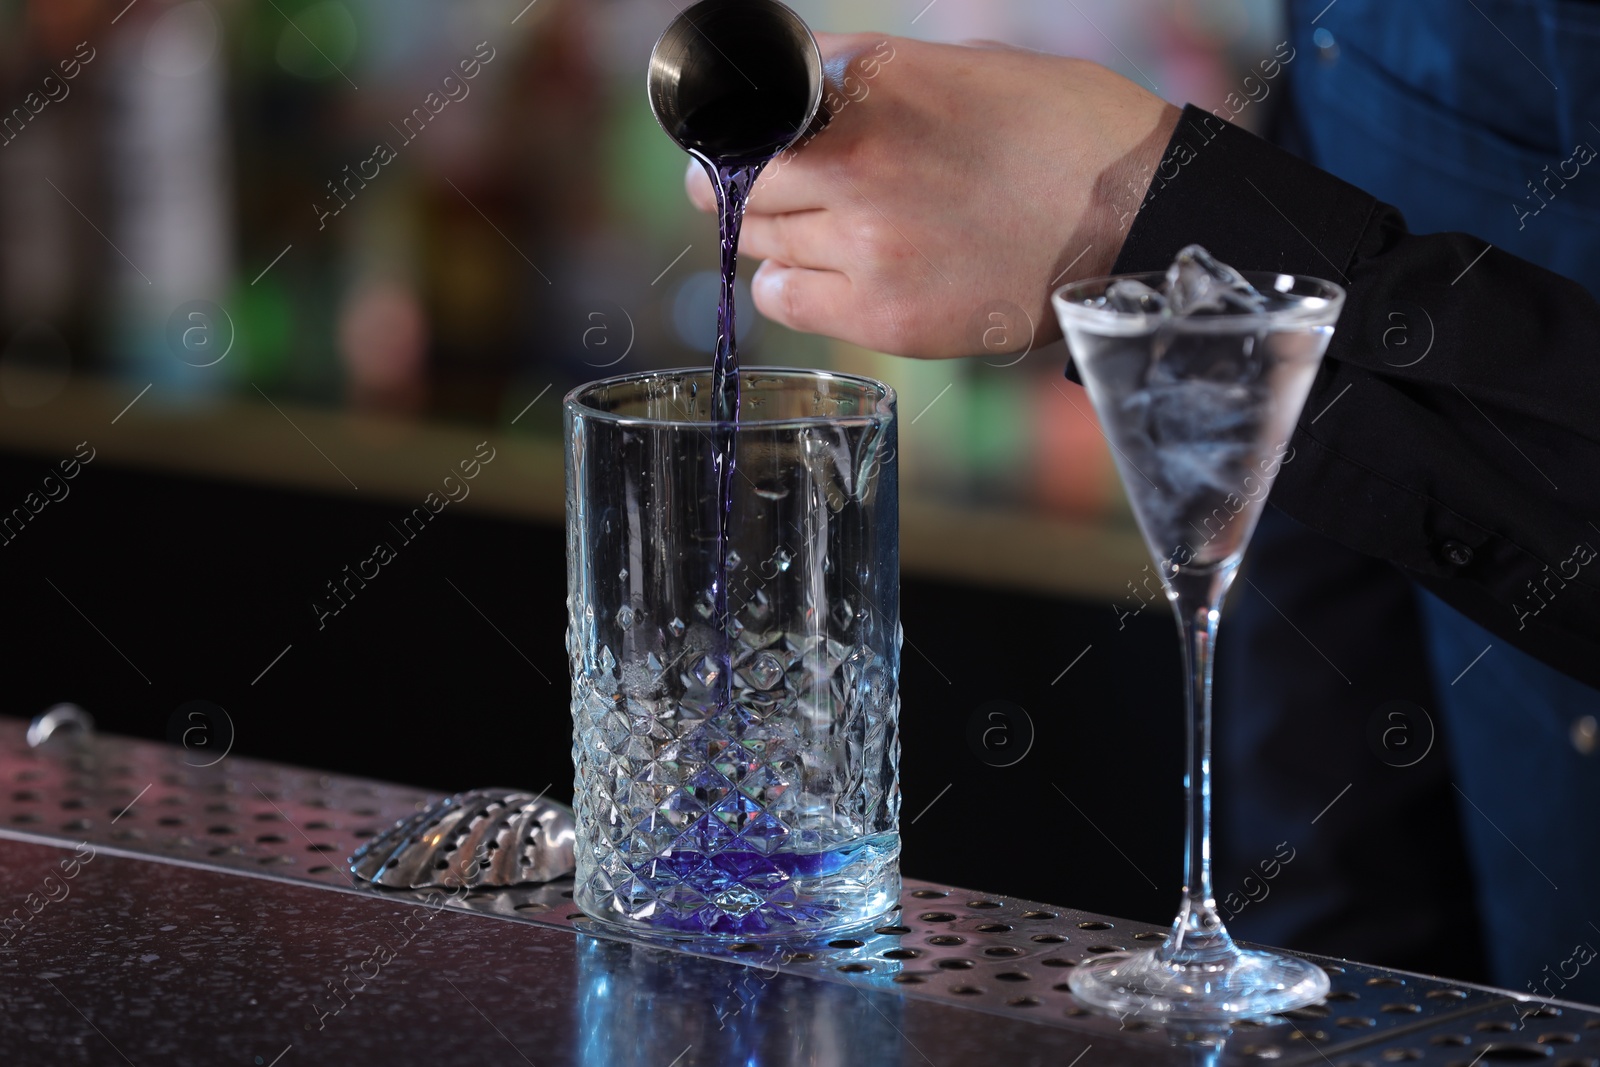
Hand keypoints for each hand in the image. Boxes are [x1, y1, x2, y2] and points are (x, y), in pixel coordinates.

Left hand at [686, 34, 1179, 358]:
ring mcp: (866, 241)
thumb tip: (804, 95)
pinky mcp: (884, 314)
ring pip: (755, 243)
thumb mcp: (964, 68)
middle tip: (767, 193)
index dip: (742, 128)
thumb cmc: (1064, 133)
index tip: (747, 142)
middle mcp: (856, 158)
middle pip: (735, 181)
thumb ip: (872, 83)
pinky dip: (791, 288)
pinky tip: (831, 277)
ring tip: (825, 236)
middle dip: (738, 185)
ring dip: (775, 237)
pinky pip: (783, 299)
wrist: (1139, 214)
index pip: (754, 103)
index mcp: (874, 81)